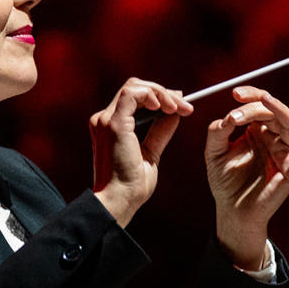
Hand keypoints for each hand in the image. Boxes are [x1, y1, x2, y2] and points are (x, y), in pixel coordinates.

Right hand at [91, 79, 190, 226]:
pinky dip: (151, 95)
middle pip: (134, 88)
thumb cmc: (132, 186)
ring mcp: (105, 120)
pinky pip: (132, 94)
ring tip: (178, 107)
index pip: (133, 98)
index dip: (158, 97)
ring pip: (134, 86)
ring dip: (161, 93)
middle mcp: (103, 119)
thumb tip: (175, 114)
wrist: (120, 201)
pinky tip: (165, 107)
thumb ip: (160, 132)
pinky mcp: (113, 123)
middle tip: (185, 105)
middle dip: (163, 93)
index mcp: (110, 126)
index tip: (180, 106)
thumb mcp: (151, 153)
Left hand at [205, 86, 288, 268]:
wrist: (231, 212)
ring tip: (265, 100)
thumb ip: (217, 132)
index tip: (235, 92)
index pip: (260, 105)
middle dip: (258, 102)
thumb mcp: (213, 153)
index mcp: (258, 131)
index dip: (251, 95)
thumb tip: (228, 117)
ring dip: (278, 109)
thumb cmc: (225, 183)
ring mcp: (285, 152)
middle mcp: (274, 138)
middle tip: (239, 99)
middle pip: (274, 111)